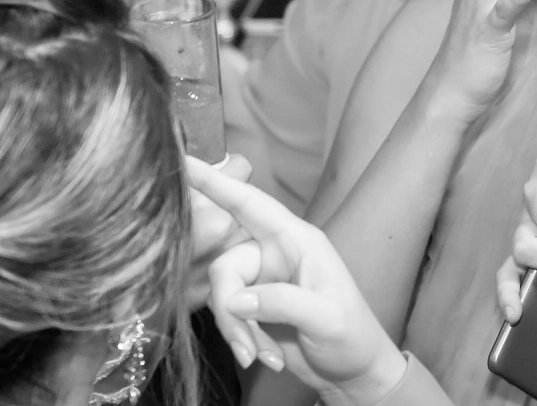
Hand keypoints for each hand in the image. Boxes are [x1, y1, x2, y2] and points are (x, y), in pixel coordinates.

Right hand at [187, 158, 408, 405]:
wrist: (352, 374)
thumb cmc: (352, 336)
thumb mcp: (327, 317)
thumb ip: (282, 302)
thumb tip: (235, 300)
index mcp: (295, 239)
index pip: (249, 203)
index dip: (216, 182)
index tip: (183, 162)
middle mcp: (273, 253)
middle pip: (226, 265)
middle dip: (230, 308)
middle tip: (246, 345)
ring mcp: (260, 281)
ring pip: (223, 295)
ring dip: (239, 332)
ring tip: (262, 357)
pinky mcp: (252, 308)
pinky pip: (228, 317)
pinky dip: (242, 340)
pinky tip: (264, 358)